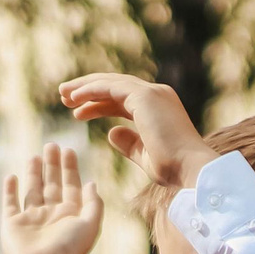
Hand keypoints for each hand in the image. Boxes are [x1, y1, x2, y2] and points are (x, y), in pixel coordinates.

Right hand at [1, 141, 102, 253]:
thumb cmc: (70, 250)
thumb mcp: (90, 224)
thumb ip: (93, 203)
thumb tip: (92, 183)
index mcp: (70, 215)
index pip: (70, 186)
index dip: (70, 168)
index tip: (69, 150)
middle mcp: (51, 215)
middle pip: (51, 184)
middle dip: (52, 165)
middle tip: (52, 145)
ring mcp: (31, 219)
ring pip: (32, 190)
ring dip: (34, 173)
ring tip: (35, 156)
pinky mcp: (12, 225)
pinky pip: (10, 203)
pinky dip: (10, 190)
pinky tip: (12, 176)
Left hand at [56, 73, 211, 190]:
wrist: (192, 170)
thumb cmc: (174, 170)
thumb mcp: (146, 157)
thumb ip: (130, 143)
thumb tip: (111, 132)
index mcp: (159, 108)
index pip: (122, 99)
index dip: (98, 104)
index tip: (78, 113)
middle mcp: (158, 95)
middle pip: (114, 86)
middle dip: (88, 90)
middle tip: (64, 97)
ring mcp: (152, 93)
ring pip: (110, 83)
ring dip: (84, 87)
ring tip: (63, 95)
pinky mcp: (145, 96)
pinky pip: (109, 88)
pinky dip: (90, 91)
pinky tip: (73, 99)